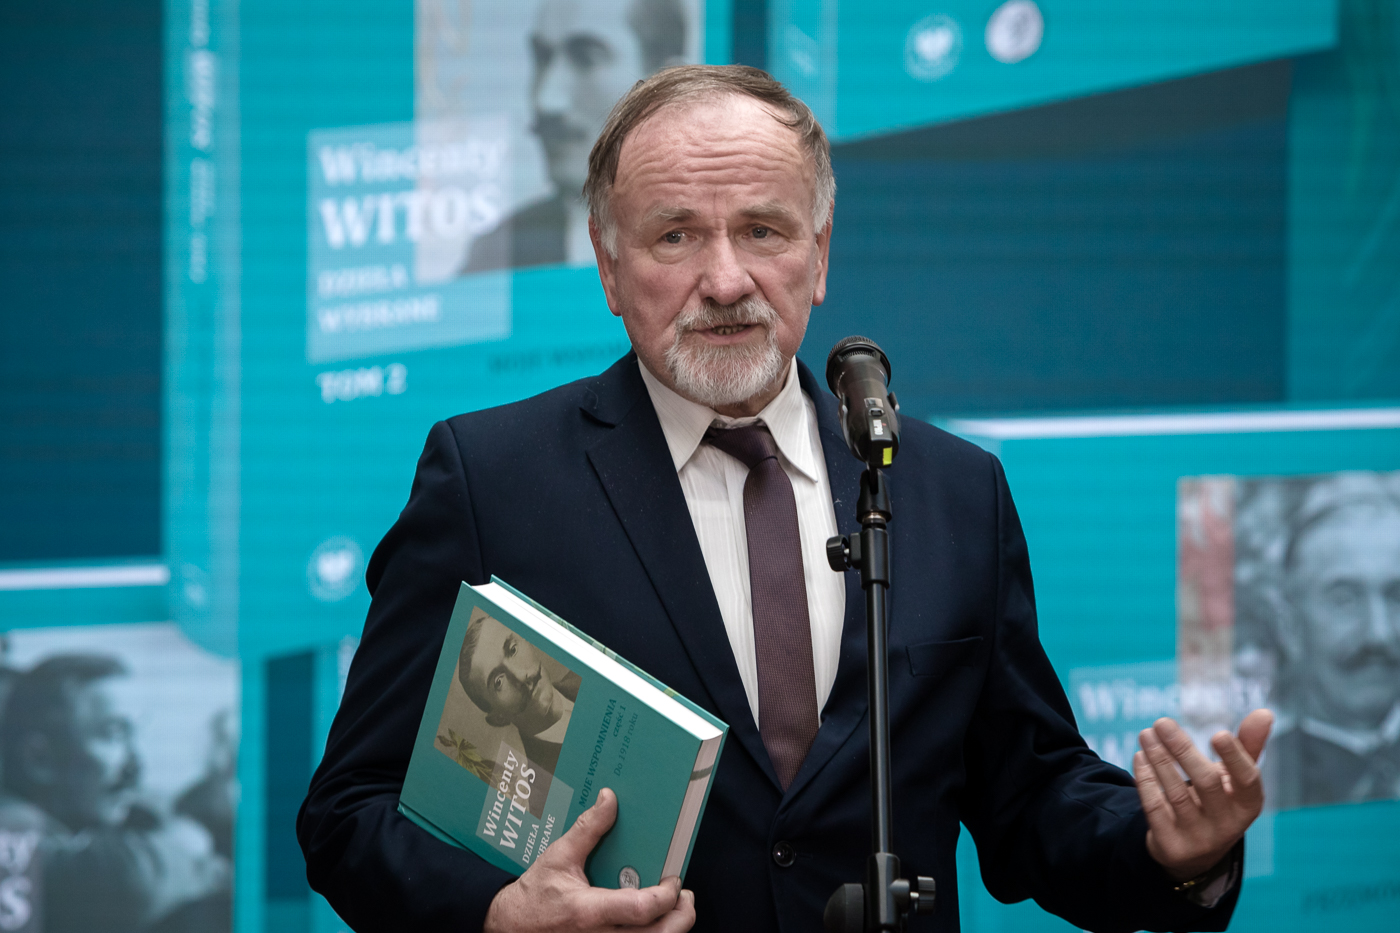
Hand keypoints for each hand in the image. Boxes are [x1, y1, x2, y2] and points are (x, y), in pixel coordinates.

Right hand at [484, 788, 695, 932]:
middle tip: (684, 897)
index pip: (642, 909)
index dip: (667, 895)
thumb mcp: (559, 856)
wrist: (511, 927)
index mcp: (589, 911)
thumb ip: (588, 829)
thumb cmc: (534, 895)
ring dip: (671, 929)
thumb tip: (609, 800)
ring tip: (674, 909)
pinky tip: (653, 922)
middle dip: (682, 916)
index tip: (674, 880)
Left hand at [1133, 709, 1272, 881]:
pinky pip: (1155, 808)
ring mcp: (1199, 838)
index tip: (1218, 733)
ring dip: (1158, 759)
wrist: (1194, 852)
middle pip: (1207, 783)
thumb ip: (1248, 746)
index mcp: (1248, 805)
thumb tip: (1264, 712)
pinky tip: (1139, 756)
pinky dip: (1145, 780)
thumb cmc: (1219, 800)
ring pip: (1176, 794)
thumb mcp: (1235, 779)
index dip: (1235, 757)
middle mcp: (1227, 825)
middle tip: (1161, 722)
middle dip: (1182, 749)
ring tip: (1146, 734)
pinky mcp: (1171, 845)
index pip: (1247, 780)